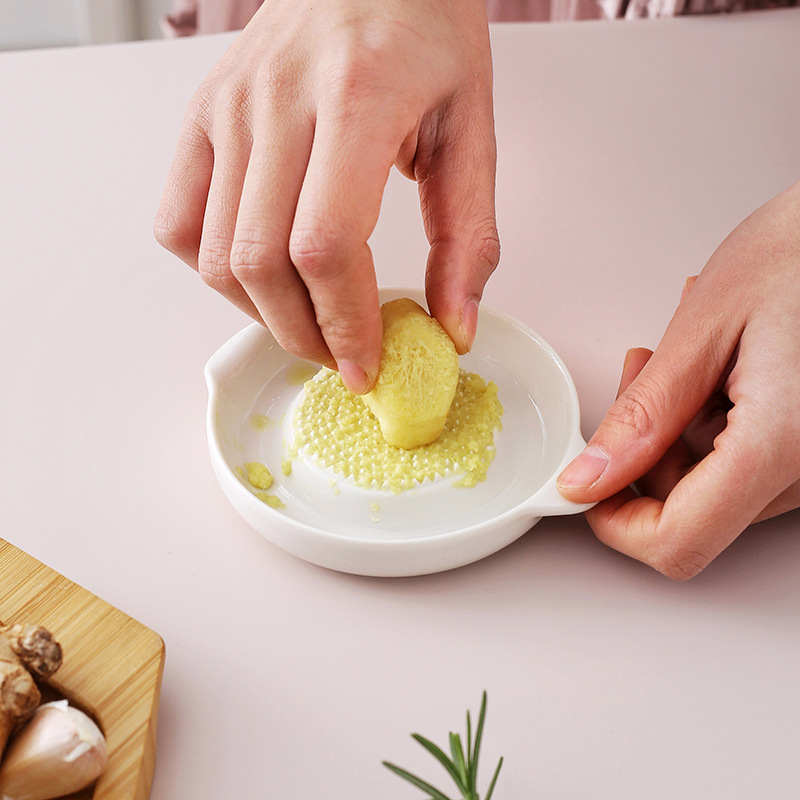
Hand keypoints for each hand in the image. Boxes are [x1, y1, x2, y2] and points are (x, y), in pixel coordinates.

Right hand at [154, 0, 498, 393]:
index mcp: (356, 98)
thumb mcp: (472, 128)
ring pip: (215, 255)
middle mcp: (277, 100)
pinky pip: (179, 222)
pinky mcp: (203, 115)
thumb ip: (468, 235)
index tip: (366, 364)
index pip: (324, 246)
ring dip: (261, 314)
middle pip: (261, 263)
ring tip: (307, 323)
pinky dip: (213, 271)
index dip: (343, 324)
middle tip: (342, 356)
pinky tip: (261, 275)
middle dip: (304, 335)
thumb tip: (454, 325)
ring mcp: (229, 107)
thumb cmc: (426, 29)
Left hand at [557, 181, 799, 578]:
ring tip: (689, 358)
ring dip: (676, 434)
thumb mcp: (705, 329)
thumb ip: (643, 417)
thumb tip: (588, 478)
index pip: (678, 542)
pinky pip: (746, 465)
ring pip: (714, 491)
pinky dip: (712, 426)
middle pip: (692, 517)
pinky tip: (719, 368)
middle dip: (642, 458)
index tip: (584, 482)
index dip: (615, 522)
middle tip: (640, 380)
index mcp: (780, 445)